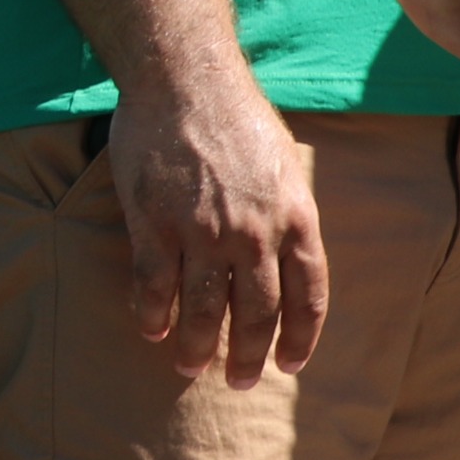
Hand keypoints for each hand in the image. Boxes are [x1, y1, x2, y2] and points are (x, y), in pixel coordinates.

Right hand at [109, 72, 327, 387]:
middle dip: (247, 355)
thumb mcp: (284, 166)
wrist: (185, 80)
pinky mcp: (156, 223)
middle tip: (236, 380)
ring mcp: (204, 231)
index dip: (299, 338)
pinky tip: (151, 329)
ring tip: (189, 366)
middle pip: (257, 314)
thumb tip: (282, 255)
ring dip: (197, 346)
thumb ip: (285, 214)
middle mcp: (255, 233)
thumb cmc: (236, 116)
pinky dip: (153, 313)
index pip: (307, 297)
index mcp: (296, 219)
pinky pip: (156, 284)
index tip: (287, 364)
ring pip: (205, 308)